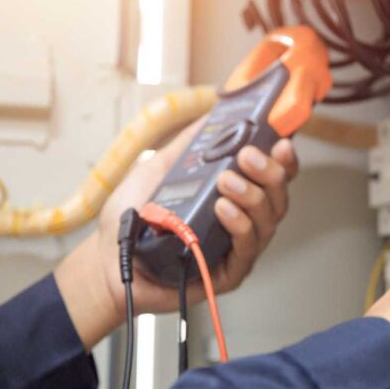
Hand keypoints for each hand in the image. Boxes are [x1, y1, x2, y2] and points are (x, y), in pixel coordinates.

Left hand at [56, 119, 298, 348]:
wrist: (106, 257)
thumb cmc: (132, 218)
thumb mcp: (159, 169)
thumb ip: (188, 144)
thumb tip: (212, 113)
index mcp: (235, 197)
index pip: (272, 177)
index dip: (283, 160)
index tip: (280, 141)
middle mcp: (243, 222)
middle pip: (277, 197)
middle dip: (269, 173)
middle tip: (247, 156)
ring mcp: (237, 249)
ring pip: (268, 222)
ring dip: (252, 196)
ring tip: (226, 181)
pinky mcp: (227, 274)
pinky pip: (246, 250)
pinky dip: (240, 226)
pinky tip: (224, 209)